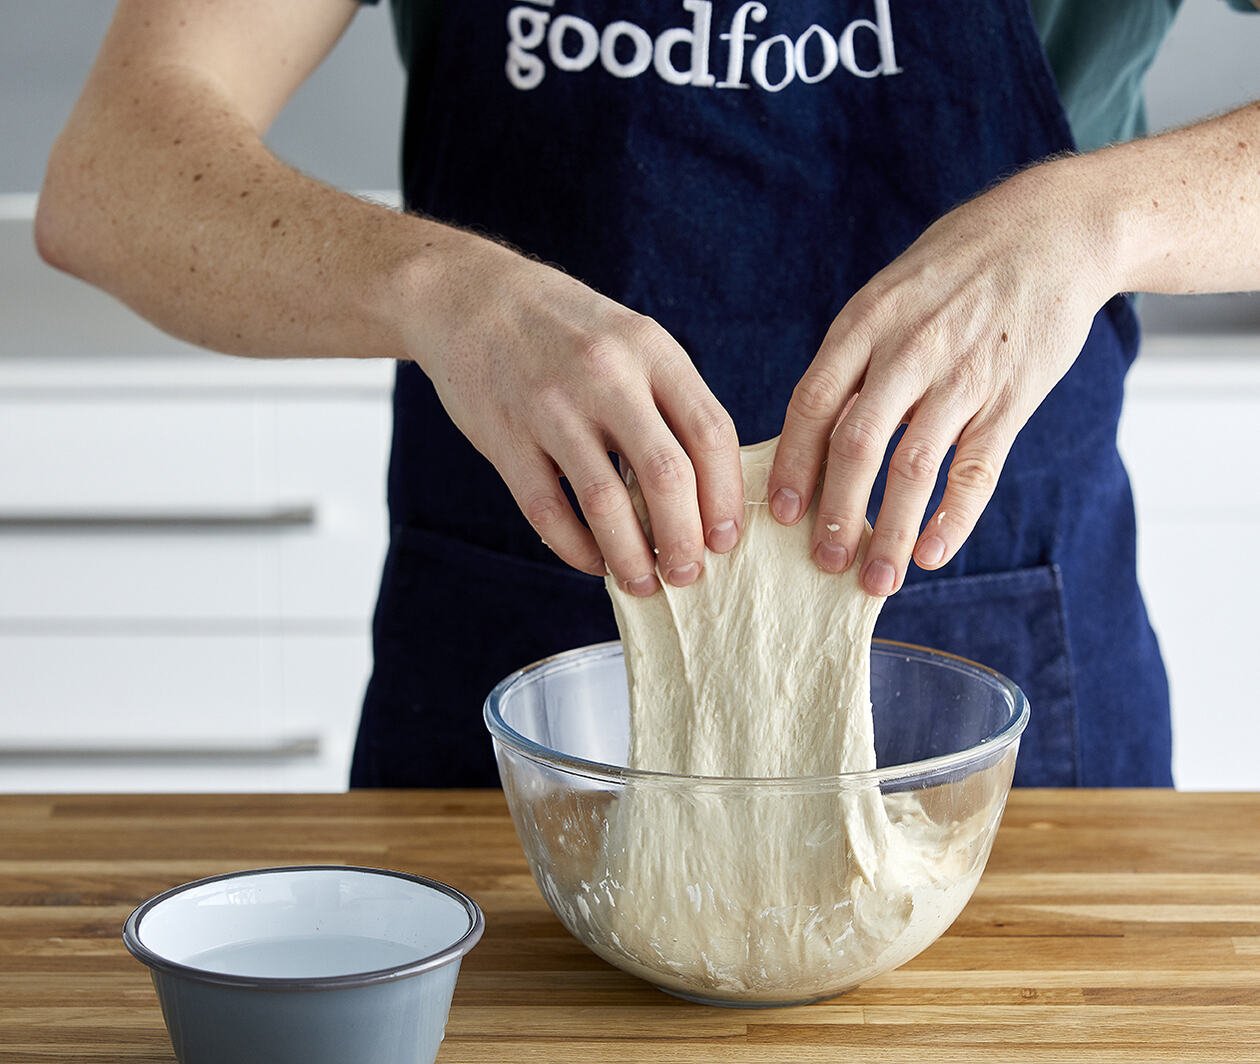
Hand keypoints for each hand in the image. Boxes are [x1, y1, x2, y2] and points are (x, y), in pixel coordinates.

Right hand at [408, 231, 743, 593]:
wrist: (469, 297)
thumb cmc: (565, 329)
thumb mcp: (631, 339)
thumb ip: (670, 401)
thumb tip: (708, 491)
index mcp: (651, 350)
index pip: (711, 432)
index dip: (725, 497)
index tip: (726, 539)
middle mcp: (606, 376)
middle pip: (666, 475)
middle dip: (684, 539)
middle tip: (689, 575)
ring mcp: (552, 407)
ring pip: (605, 503)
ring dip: (631, 557)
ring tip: (643, 584)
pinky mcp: (506, 437)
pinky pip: (547, 511)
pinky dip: (576, 549)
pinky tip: (593, 563)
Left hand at [767, 160, 1115, 594]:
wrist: (1053, 230)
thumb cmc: (956, 268)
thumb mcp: (889, 294)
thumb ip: (854, 359)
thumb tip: (814, 434)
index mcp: (865, 323)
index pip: (812, 403)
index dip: (793, 463)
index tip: (780, 513)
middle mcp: (908, 351)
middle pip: (856, 444)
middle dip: (835, 511)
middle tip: (822, 562)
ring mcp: (962, 376)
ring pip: (915, 468)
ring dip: (889, 530)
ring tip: (874, 580)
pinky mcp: (1011, 397)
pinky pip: (977, 470)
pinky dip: (953, 518)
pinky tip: (932, 555)